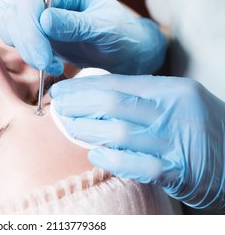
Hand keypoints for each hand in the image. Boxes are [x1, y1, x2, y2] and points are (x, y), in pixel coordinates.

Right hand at [0, 0, 166, 74]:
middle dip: (24, 42)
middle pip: (10, 8)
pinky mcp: (31, 28)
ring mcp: (36, 11)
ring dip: (20, 47)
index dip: (30, 31)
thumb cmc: (121, 36)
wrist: (122, 49)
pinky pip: (6, 29)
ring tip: (48, 64)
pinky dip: (14, 44)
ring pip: (3, 18)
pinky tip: (36, 59)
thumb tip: (44, 20)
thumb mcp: (106, 30)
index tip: (44, 61)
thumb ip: (76, 25)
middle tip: (47, 66)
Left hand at [50, 74, 224, 209]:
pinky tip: (95, 156)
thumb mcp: (175, 104)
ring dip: (88, 131)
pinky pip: (136, 165)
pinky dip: (111, 160)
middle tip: (59, 108)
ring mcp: (176, 141)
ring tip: (71, 129)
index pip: (118, 83)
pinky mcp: (178, 171)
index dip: (84, 87)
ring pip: (119, 133)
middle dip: (79, 105)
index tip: (62, 91)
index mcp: (172, 89)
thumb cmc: (196, 129)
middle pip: (113, 104)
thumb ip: (140, 99)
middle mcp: (175, 111)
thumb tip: (93, 97)